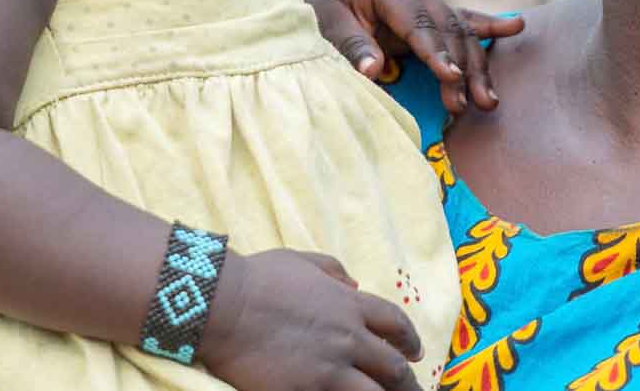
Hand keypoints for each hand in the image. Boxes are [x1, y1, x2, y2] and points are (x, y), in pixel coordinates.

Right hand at [200, 248, 426, 390]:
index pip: (395, 323)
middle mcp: (348, 338)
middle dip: (408, 383)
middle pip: (394, 367)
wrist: (224, 304)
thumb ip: (332, 271)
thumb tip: (353, 284)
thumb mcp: (300, 261)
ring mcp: (330, 368)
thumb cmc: (257, 278)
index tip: (415, 352)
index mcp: (348, 304)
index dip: (410, 340)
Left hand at [299, 0, 523, 113]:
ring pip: (459, 30)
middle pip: (448, 29)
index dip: (437, 53)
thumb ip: (352, 45)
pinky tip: (515, 26)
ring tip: (488, 100)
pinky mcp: (424, 10)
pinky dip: (486, 25)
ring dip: (477, 63)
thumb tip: (373, 71)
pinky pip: (460, 19)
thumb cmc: (312, 7)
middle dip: (463, 67)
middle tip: (471, 104)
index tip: (452, 80)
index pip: (420, 24)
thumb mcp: (324, 24)